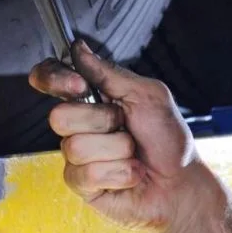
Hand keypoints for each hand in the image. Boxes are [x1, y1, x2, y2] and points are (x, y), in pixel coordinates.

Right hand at [30, 41, 231, 232]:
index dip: (52, 78)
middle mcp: (76, 122)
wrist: (182, 183)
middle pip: (58, 116)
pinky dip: (118, 173)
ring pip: (75, 147)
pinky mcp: (80, 182)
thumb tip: (79, 49)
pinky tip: (129, 173)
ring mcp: (75, 153)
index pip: (49, 77)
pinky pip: (86, 174)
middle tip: (124, 126)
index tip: (78, 85)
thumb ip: (110, 72)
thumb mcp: (148, 95)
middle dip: (101, 122)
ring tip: (131, 154)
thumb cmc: (167, 138)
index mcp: (87, 96)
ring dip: (116, 151)